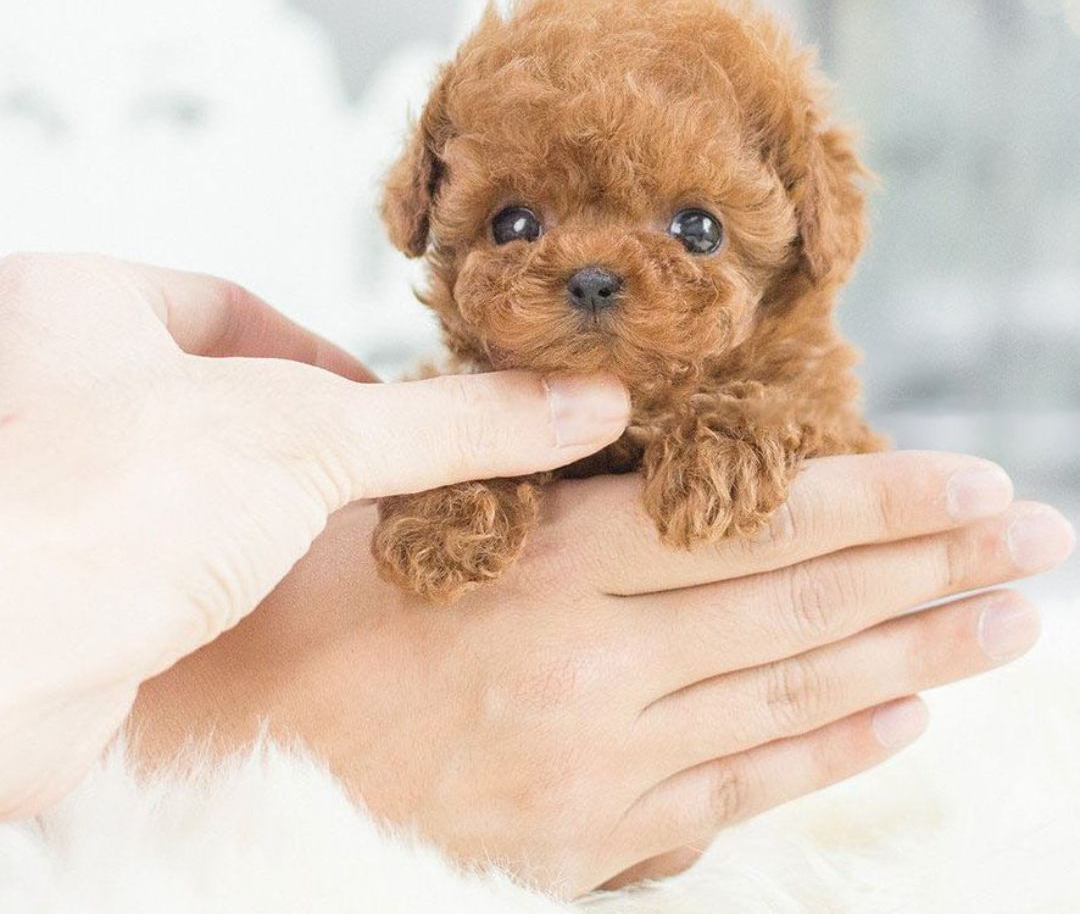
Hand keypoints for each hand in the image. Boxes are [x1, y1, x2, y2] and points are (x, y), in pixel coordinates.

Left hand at [0, 253, 628, 816]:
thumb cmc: (108, 503)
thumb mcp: (313, 437)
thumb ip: (452, 423)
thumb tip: (582, 404)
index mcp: (75, 302)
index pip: (226, 305)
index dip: (316, 353)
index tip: (377, 406)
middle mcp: (39, 384)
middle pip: (210, 389)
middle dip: (297, 432)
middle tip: (371, 472)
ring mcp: (39, 483)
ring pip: (184, 473)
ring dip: (262, 501)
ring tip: (331, 533)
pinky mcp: (48, 574)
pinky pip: (155, 546)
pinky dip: (219, 560)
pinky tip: (263, 591)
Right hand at [130, 451, 1072, 896]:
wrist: (223, 747)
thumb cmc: (311, 598)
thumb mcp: (421, 506)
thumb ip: (546, 487)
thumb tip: (661, 459)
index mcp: (549, 571)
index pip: (754, 527)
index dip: (880, 502)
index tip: (979, 484)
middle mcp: (591, 672)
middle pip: (799, 608)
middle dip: (935, 571)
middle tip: (1041, 545)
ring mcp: (597, 768)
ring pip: (789, 697)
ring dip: (914, 658)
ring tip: (1010, 625)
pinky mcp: (582, 841)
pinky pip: (734, 792)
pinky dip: (826, 749)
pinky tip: (901, 715)